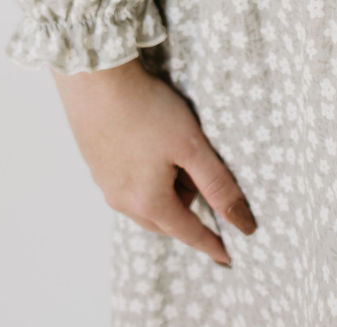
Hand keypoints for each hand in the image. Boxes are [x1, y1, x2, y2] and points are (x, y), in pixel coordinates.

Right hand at [49, 54, 256, 266]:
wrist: (95, 79)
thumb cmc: (146, 110)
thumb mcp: (191, 145)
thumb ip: (218, 184)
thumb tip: (242, 222)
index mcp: (149, 202)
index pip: (189, 232)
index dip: (212, 243)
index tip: (227, 258)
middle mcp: (123, 202)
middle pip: (166, 219)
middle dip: (188, 208)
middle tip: (201, 175)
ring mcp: (105, 184)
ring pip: (146, 203)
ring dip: (166, 191)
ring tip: (176, 153)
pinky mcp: (97, 164)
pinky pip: (129, 185)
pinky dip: (146, 178)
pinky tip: (150, 146)